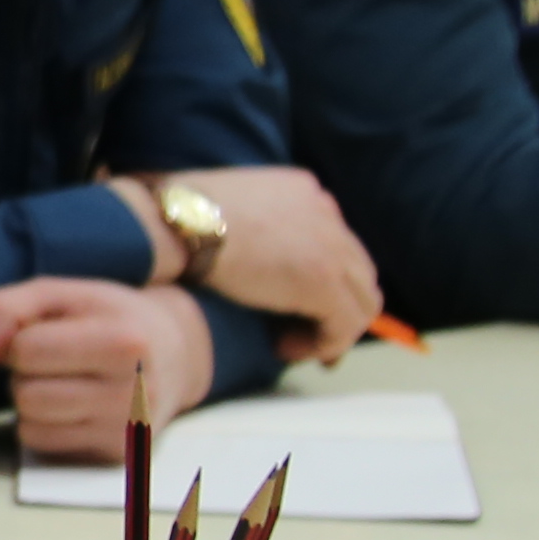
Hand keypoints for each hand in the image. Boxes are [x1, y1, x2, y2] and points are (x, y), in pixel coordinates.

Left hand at [0, 276, 217, 464]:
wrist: (176, 355)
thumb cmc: (108, 316)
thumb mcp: (59, 293)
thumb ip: (3, 309)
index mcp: (125, 342)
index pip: (26, 351)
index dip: (19, 339)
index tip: (45, 332)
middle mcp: (133, 393)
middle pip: (26, 394)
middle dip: (25, 373)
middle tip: (57, 358)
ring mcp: (127, 431)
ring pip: (29, 424)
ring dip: (31, 400)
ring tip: (65, 379)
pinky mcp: (116, 457)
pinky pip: (41, 445)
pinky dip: (42, 425)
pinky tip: (72, 405)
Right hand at [110, 167, 389, 364]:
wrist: (177, 222)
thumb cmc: (177, 217)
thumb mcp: (226, 206)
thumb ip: (252, 224)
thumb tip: (246, 258)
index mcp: (302, 190)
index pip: (335, 241)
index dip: (324, 279)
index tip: (302, 306)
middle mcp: (326, 211)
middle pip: (358, 271)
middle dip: (338, 309)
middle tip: (305, 337)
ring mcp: (330, 244)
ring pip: (362, 301)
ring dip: (331, 330)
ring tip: (290, 345)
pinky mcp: (324, 279)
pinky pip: (345, 326)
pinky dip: (323, 345)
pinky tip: (285, 349)